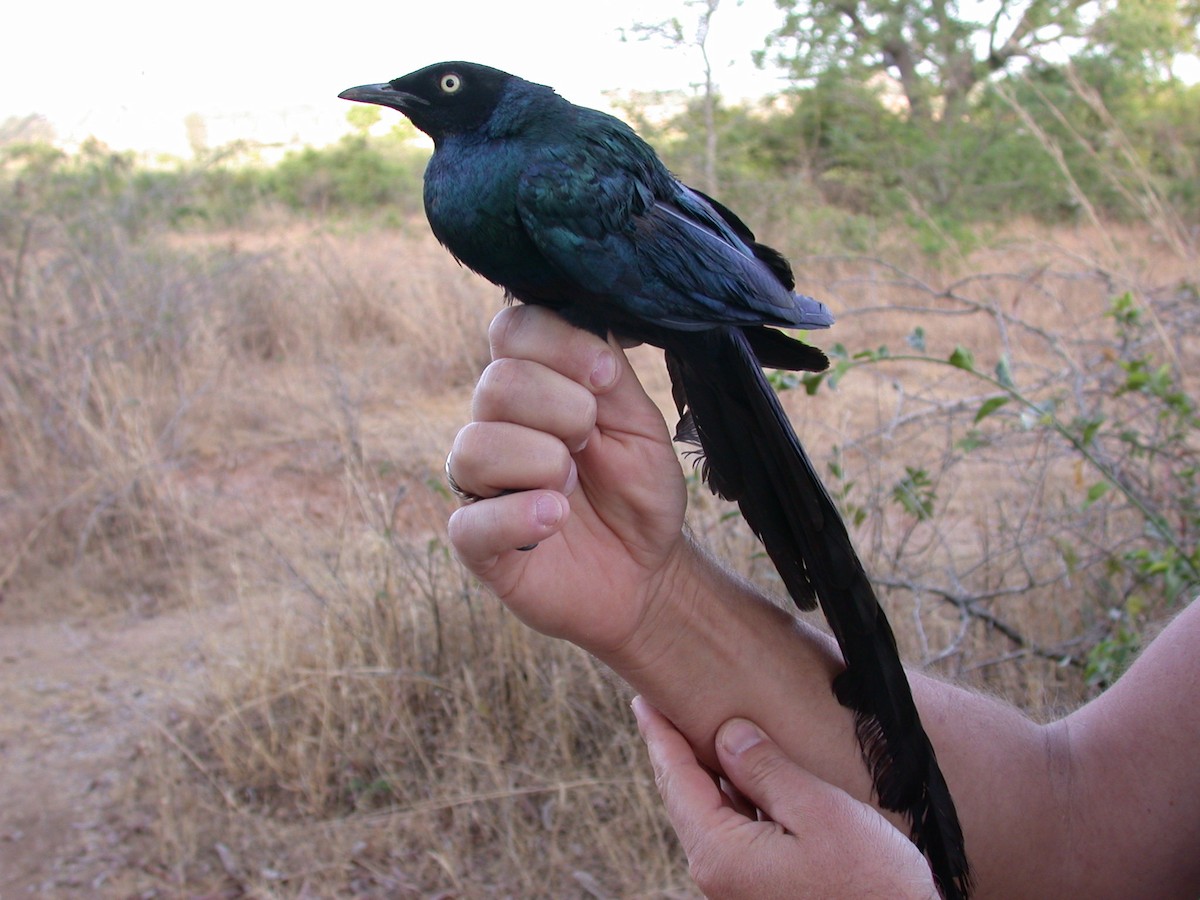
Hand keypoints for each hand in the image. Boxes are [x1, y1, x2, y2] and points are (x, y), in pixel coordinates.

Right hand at [446, 305, 690, 652]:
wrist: (647, 570)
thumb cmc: (638, 490)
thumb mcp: (639, 423)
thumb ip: (609, 373)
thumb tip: (585, 329)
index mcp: (532, 384)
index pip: (512, 329)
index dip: (561, 345)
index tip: (606, 378)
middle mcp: (495, 426)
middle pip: (496, 384)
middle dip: (562, 410)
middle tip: (591, 441)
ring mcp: (479, 484)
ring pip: (476, 447)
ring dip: (543, 464)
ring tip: (573, 488)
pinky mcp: (476, 543)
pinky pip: (470, 521)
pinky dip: (519, 516)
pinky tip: (556, 518)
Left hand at [634, 697, 938, 899]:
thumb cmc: (872, 883)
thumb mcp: (819, 812)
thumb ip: (767, 771)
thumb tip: (727, 734)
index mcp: (721, 853)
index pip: (676, 779)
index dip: (660, 734)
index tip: (644, 699)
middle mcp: (718, 873)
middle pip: (684, 797)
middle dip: (673, 750)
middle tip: (661, 708)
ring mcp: (738, 885)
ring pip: (708, 814)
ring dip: (703, 772)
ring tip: (697, 731)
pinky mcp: (762, 888)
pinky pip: (731, 831)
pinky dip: (728, 796)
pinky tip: (740, 775)